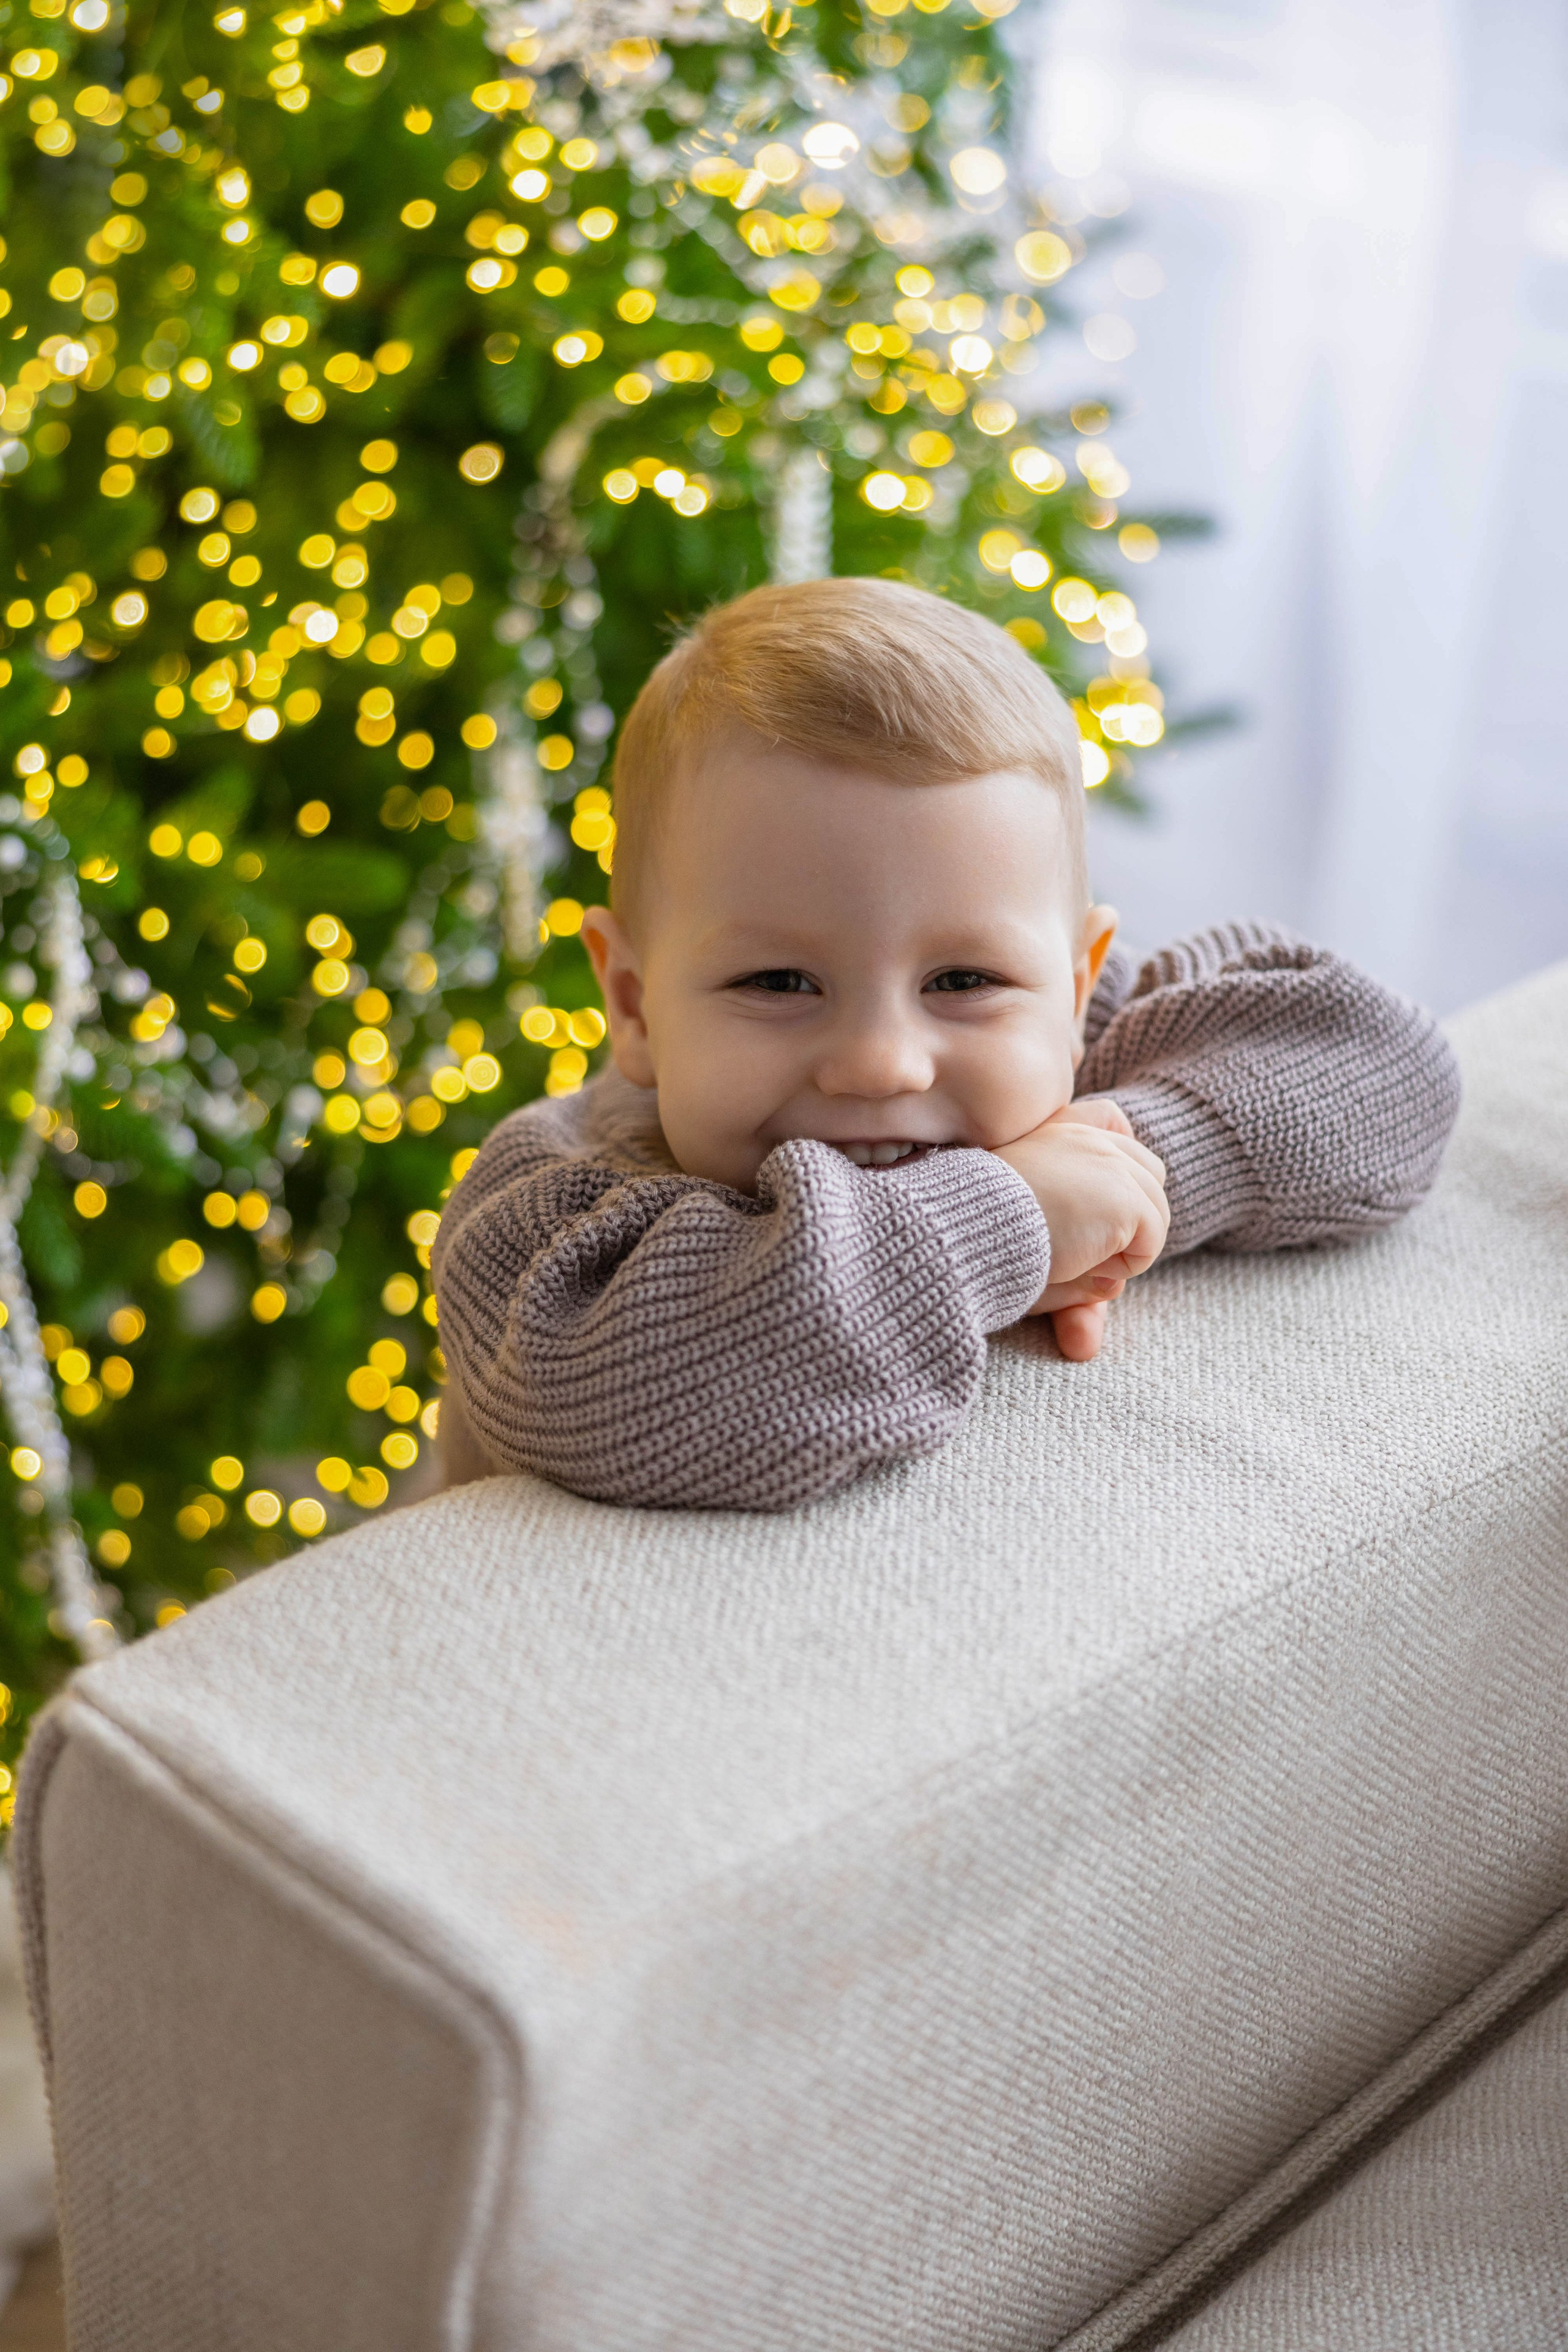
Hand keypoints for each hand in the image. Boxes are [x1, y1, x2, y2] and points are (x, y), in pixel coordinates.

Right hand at [996, 1098, 1168, 1360]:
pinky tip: (1078, 1261)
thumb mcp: (1018, 1224)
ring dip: (1122, 1246)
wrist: (964, 1228)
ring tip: (1074, 1258)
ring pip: (1154, 1213)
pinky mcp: (1126, 1200)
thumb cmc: (974, 1232)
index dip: (1116, 1169)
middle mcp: (1088, 1135)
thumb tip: (1111, 1287)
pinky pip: (1150, 1242)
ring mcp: (1112, 1164)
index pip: (1113, 1121)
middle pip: (1149, 1173)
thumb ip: (1065, 1239)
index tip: (1093, 1201)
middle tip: (1088, 1248)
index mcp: (1056, 1128)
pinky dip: (1123, 1265)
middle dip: (1131, 1216)